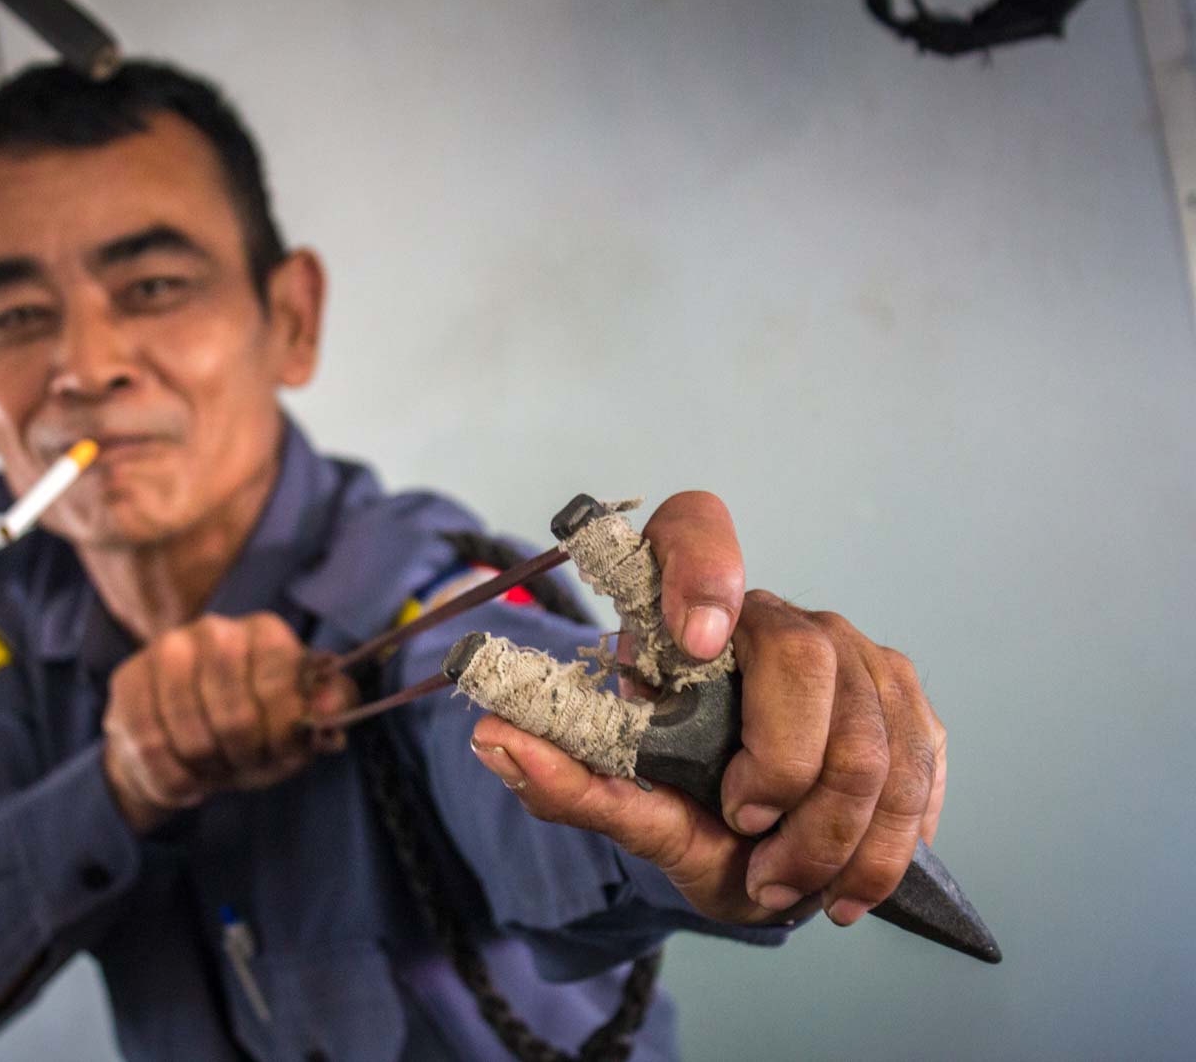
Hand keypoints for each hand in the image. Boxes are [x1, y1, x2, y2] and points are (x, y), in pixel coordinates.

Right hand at [101, 613, 356, 831]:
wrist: (181, 745)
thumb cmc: (251, 731)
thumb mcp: (298, 726)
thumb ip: (328, 710)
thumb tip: (327, 706)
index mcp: (265, 632)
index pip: (279, 684)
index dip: (282, 732)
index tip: (281, 752)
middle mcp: (215, 629)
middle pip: (234, 716)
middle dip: (243, 756)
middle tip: (244, 763)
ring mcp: (166, 650)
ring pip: (190, 736)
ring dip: (207, 770)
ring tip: (215, 769)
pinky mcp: (127, 678)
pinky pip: (149, 746)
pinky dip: (173, 780)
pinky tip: (186, 781)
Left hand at [470, 491, 946, 925]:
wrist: (758, 856)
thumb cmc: (684, 811)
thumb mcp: (622, 808)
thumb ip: (562, 780)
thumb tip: (491, 739)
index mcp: (689, 615)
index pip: (694, 527)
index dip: (701, 565)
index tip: (696, 639)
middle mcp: (775, 617)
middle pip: (802, 653)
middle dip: (782, 761)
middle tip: (745, 823)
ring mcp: (854, 654)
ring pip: (871, 731)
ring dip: (829, 831)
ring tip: (780, 882)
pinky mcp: (907, 704)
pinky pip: (920, 769)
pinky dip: (881, 847)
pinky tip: (845, 886)